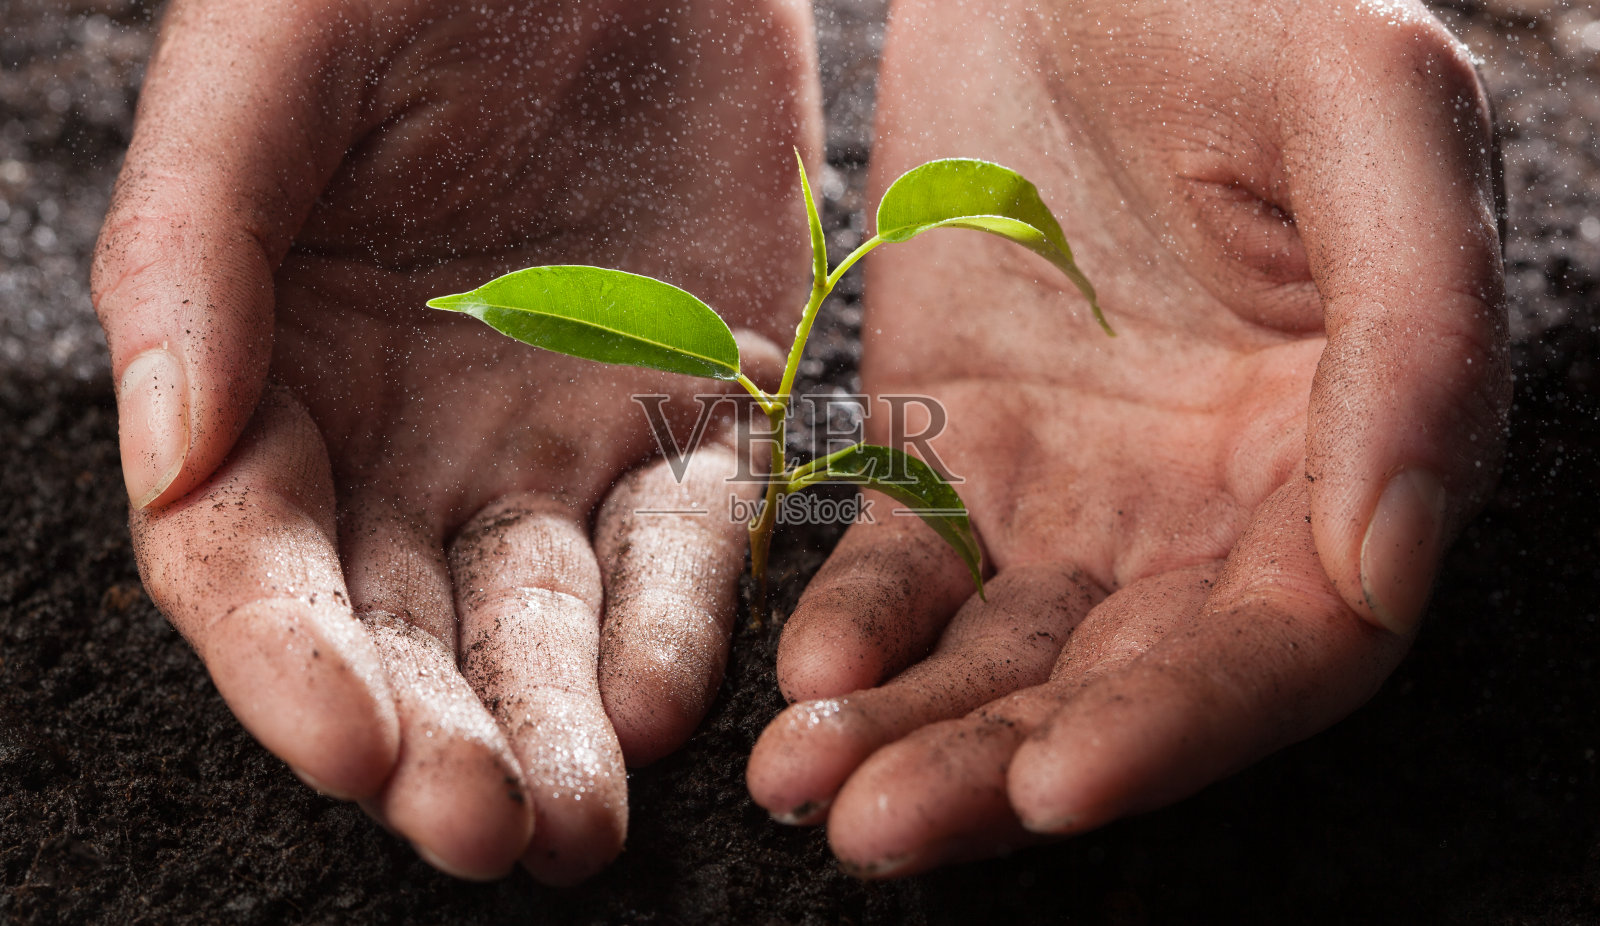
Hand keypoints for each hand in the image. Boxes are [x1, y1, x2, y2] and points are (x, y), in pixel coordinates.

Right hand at [93, 0, 819, 882]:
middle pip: (409, 626)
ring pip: (552, 615)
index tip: (354, 747)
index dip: (294, 667)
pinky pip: (690, 539)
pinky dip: (683, 620)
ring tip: (581, 818)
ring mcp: (555, 432)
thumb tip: (163, 448)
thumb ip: (192, 250)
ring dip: (564, 722)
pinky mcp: (691, 406)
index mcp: (273, 372)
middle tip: (488, 828)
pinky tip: (669, 698)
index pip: (259, 564)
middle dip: (444, 737)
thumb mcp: (269, 70)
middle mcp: (409, 434)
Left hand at [747, 0, 1505, 875]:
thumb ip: (1418, 336)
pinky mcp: (959, 437)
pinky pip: (906, 562)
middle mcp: (1216, 497)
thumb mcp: (1368, 112)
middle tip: (875, 829)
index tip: (1062, 781)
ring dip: (910, 726)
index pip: (1284, 643)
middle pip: (1121, 682)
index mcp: (1349, 444)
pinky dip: (855, 625)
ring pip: (1003, 649)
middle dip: (1004, 765)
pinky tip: (803, 671)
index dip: (1181, 728)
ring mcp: (1080, 480)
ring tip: (804, 785)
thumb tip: (1386, 567)